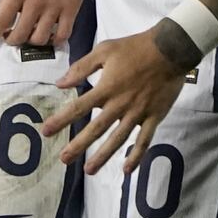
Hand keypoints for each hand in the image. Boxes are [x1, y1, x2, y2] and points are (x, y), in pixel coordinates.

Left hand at [0, 0, 89, 46]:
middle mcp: (35, 1)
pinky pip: (62, 35)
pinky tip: (49, 36)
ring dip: (31, 42)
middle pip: (19, 34)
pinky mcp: (71, 10)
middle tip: (11, 38)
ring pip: (39, 39)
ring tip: (29, 37)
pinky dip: (54, 41)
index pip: (1, 19)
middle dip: (12, 40)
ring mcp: (54, 7)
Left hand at [42, 22, 188, 174]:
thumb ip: (81, 68)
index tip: (46, 131)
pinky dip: (136, 156)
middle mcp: (120, 104)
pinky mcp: (154, 117)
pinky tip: (127, 170)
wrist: (170, 50)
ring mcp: (138, 113)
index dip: (61, 120)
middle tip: (64, 159)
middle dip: (78, 145)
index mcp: (106, 87)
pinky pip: (144, 140)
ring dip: (103, 156)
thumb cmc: (135, 47)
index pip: (79, 107)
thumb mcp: (104, 50)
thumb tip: (60, 83)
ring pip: (118, 139)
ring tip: (90, 170)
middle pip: (96, 128)